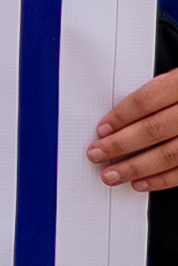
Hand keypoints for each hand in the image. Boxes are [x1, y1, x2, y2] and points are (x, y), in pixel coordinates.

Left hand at [95, 71, 177, 191]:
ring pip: (169, 154)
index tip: (101, 130)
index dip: (120, 116)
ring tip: (112, 175)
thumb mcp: (176, 83)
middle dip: (120, 145)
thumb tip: (116, 120)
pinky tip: (140, 183)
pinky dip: (161, 180)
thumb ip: (154, 97)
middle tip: (96, 154)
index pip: (146, 101)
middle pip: (153, 129)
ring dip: (136, 167)